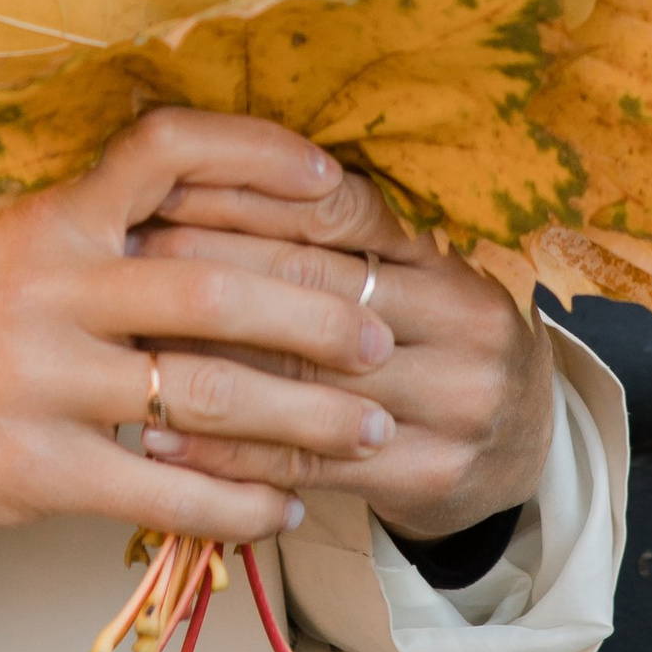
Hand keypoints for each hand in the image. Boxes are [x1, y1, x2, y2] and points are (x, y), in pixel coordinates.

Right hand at [0, 109, 402, 549]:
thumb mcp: (5, 252)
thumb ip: (100, 239)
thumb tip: (222, 233)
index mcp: (49, 223)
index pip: (165, 151)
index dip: (260, 156)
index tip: (332, 185)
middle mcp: (51, 291)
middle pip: (213, 287)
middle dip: (316, 313)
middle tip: (379, 333)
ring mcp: (42, 383)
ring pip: (207, 397)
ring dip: (305, 417)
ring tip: (365, 429)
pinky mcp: (33, 470)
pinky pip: (167, 489)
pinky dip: (240, 503)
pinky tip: (281, 508)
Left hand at [133, 149, 556, 543]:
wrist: (524, 455)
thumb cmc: (435, 346)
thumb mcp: (416, 278)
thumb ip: (340, 234)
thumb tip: (203, 176)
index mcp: (449, 259)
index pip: (337, 211)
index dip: (246, 195)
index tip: (163, 187)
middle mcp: (462, 324)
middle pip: (314, 287)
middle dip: (209, 266)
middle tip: (127, 253)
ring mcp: (451, 405)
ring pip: (305, 375)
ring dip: (205, 359)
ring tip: (128, 342)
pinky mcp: (425, 476)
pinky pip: (307, 462)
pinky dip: (227, 451)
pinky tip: (161, 437)